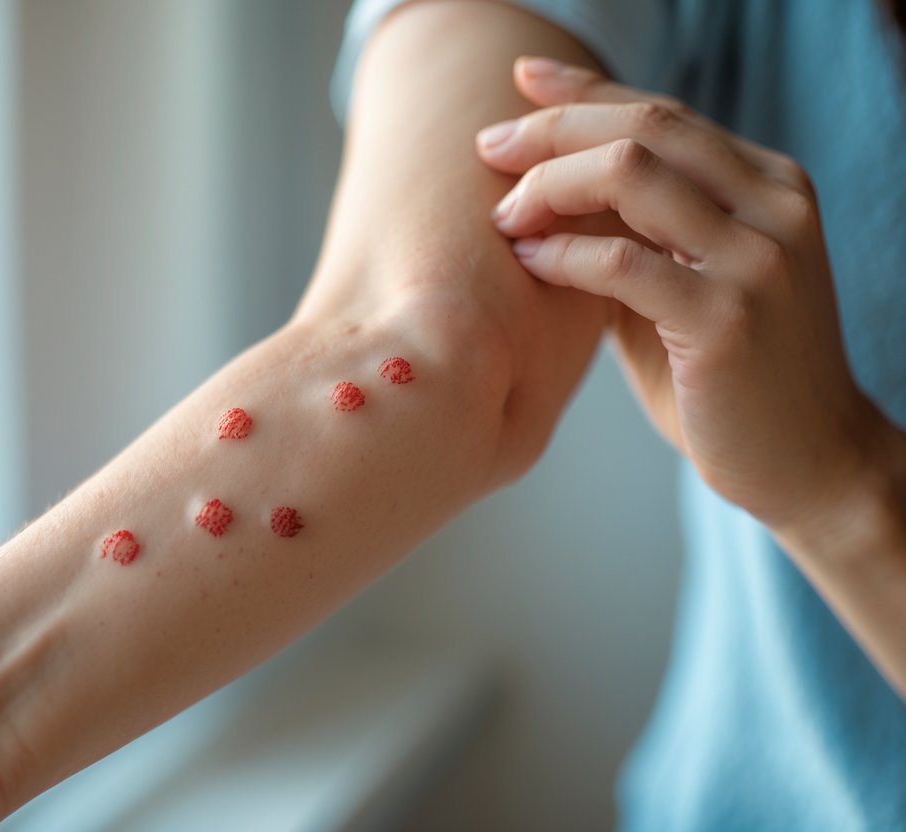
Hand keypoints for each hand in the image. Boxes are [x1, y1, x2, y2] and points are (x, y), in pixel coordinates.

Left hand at [475, 56, 894, 533]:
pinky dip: (562, 253)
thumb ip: (638, 236)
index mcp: (769, 184)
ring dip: (548, 185)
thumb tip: (547, 194)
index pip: (664, 112)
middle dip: (553, 128)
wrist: (806, 463)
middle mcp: (774, 205)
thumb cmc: (730, 377)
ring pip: (631, 173)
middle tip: (488, 148)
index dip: (584, 91)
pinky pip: (621, 262)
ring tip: (504, 215)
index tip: (520, 80)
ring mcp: (757, 259)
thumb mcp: (687, 286)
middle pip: (644, 127)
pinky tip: (529, 260)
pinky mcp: (726, 319)